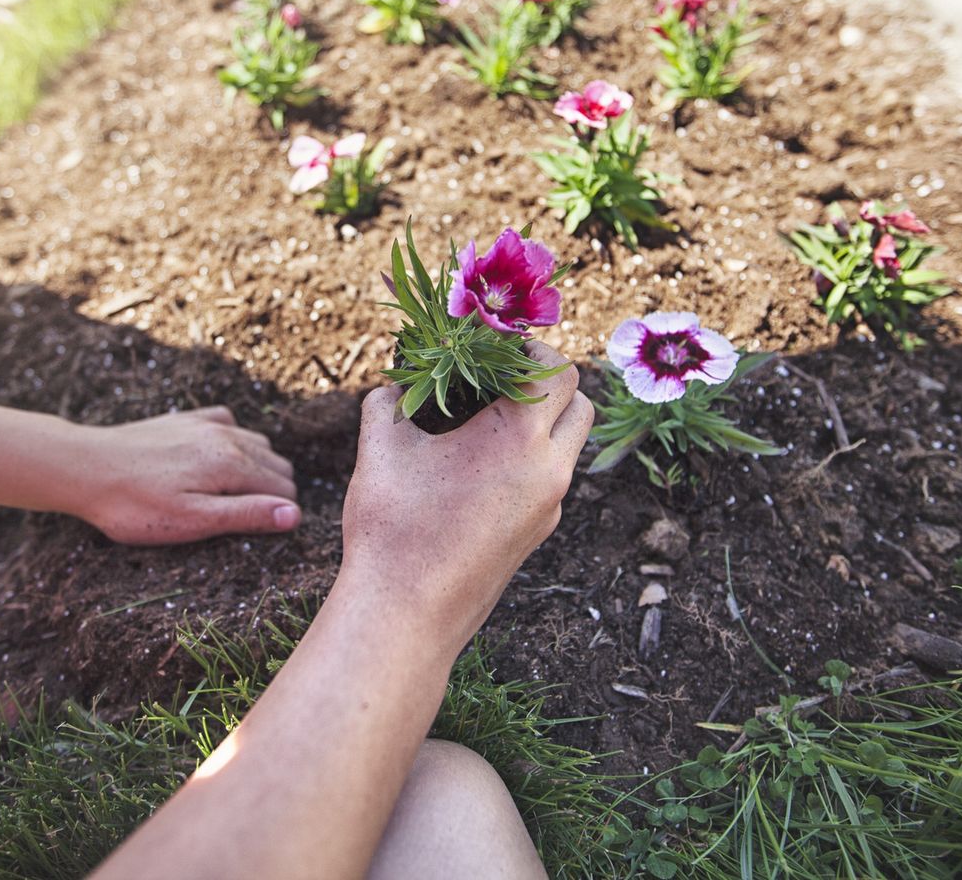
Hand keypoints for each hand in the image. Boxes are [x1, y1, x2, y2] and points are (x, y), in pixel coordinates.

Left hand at [66, 407, 300, 544]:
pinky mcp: (186, 419)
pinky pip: (230, 423)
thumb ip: (246, 515)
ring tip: (235, 496)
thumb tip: (295, 515)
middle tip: (245, 519)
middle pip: (277, 465)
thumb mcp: (192, 521)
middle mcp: (227, 436)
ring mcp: (206, 424)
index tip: (258, 533)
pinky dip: (236, 441)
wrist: (85, 467)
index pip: (284, 490)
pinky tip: (217, 460)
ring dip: (258, 468)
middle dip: (273, 492)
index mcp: (232, 464)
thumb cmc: (135, 505)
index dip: (278, 515)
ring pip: (258, 443)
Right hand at [338, 341, 592, 645]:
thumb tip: (392, 386)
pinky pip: (551, 478)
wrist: (405, 614)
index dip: (529, 348)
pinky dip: (532, 457)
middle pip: (580, 402)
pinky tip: (481, 463)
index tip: (496, 347)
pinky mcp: (538, 533)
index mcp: (519, 437)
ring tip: (490, 417)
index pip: (555, 369)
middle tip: (501, 376)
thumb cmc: (391, 528)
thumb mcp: (381, 449)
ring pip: (570, 443)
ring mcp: (549, 506)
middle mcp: (549, 470)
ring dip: (545, 420)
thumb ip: (388, 403)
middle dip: (547, 380)